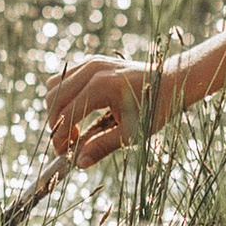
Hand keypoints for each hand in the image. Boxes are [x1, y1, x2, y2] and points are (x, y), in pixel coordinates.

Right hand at [44, 52, 177, 167]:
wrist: (171, 81)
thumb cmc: (155, 108)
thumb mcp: (132, 133)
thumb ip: (103, 147)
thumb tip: (79, 163)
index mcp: (102, 86)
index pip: (67, 113)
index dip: (60, 137)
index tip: (63, 154)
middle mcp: (93, 69)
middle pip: (54, 98)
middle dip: (56, 124)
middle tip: (69, 144)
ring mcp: (91, 62)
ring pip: (54, 85)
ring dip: (58, 109)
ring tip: (76, 129)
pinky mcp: (92, 62)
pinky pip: (65, 79)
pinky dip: (64, 97)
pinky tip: (81, 113)